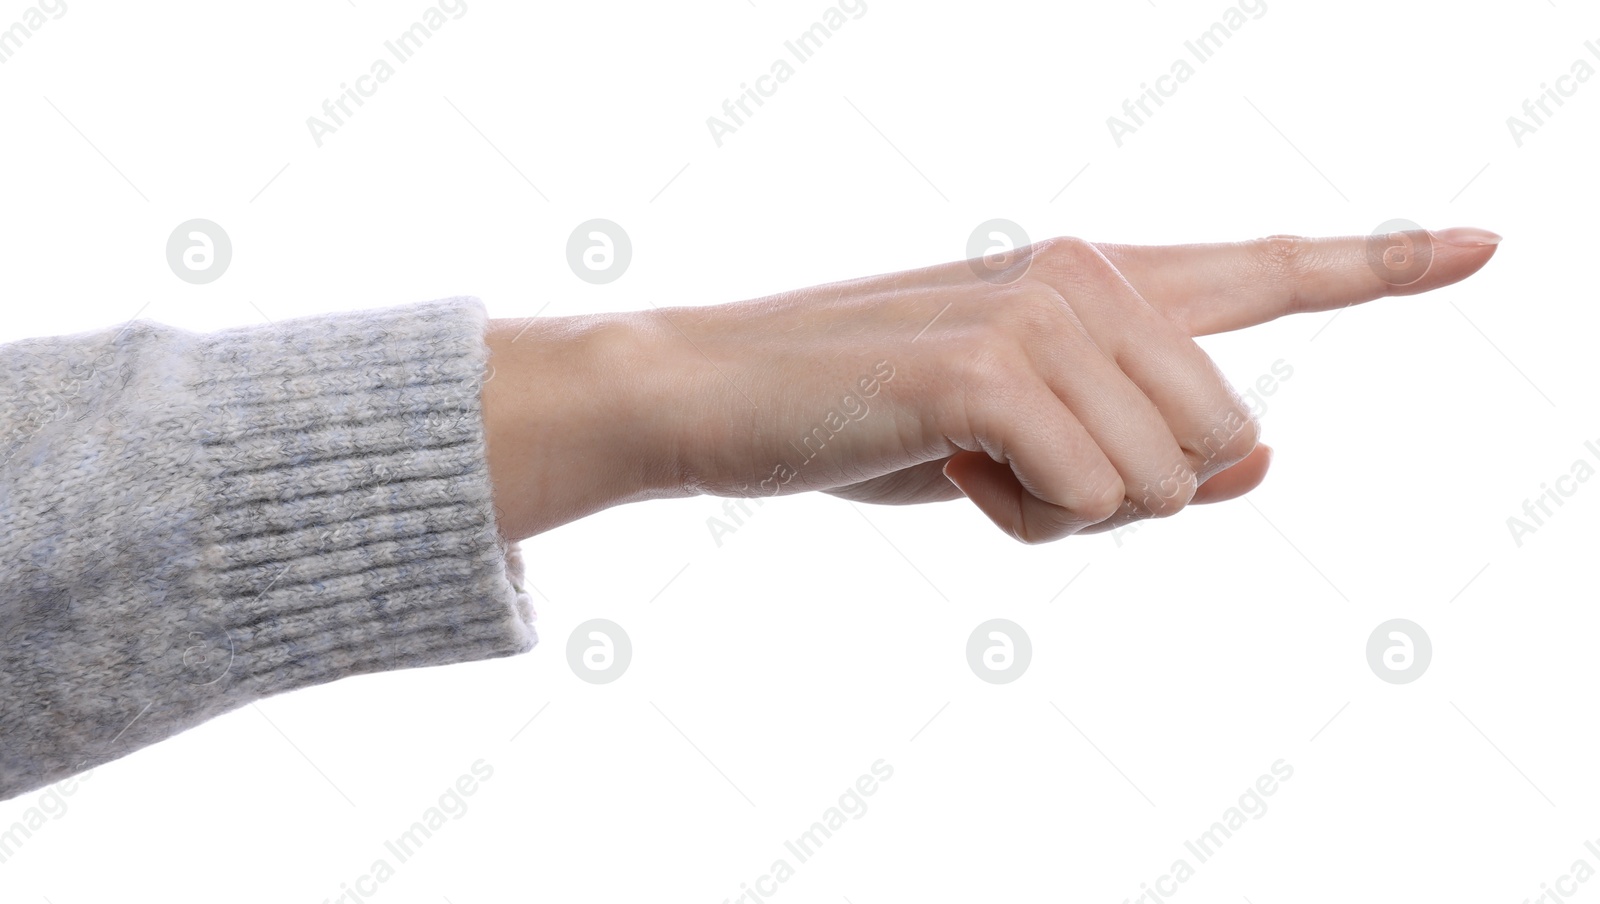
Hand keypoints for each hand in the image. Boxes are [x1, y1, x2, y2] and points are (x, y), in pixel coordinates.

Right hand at [483, 228, 1498, 542]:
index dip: (1379, 264)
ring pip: (1168, 483)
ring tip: (963, 457)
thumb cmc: (871, 420)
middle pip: (1229, 439)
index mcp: (1097, 280)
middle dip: (1134, 492)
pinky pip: (1091, 500)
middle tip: (1005, 463)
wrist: (717, 393)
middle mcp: (1088, 272)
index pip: (1261, 270)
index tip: (1482, 245)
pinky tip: (939, 462)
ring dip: (1066, 512)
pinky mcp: (991, 363)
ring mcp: (1042, 309)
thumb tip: (1269, 467)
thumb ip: (1148, 447)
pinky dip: (1020, 519)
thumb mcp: (1026, 447)